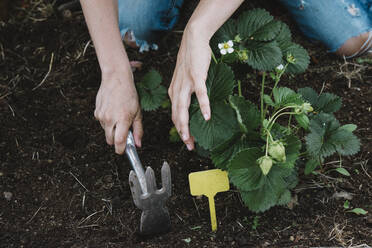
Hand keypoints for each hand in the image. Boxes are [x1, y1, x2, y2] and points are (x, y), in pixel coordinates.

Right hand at [95, 69, 142, 153]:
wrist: (116, 79)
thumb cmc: (129, 95)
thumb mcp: (138, 113)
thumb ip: (138, 130)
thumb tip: (138, 144)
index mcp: (122, 119)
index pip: (119, 142)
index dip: (121, 150)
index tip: (123, 151)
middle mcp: (110, 119)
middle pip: (110, 140)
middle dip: (116, 141)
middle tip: (124, 133)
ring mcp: (101, 116)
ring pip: (106, 132)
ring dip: (112, 130)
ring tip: (119, 117)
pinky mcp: (96, 112)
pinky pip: (102, 123)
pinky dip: (107, 122)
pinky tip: (112, 111)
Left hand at [168, 27, 211, 150]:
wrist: (192, 40)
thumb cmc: (191, 60)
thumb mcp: (185, 79)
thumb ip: (186, 92)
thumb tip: (193, 105)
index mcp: (174, 92)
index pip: (175, 115)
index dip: (180, 129)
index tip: (187, 141)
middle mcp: (177, 90)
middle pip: (177, 115)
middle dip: (182, 133)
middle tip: (189, 147)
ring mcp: (186, 83)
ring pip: (184, 108)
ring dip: (186, 125)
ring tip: (190, 139)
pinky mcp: (196, 76)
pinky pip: (200, 94)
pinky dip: (203, 105)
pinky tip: (207, 116)